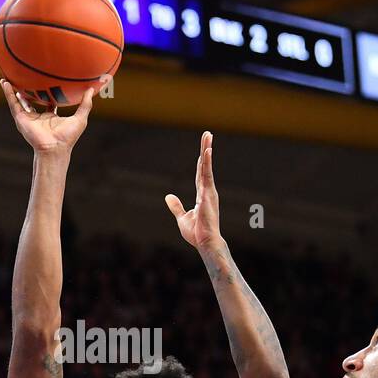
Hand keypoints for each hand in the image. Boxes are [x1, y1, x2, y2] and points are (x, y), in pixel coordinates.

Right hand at [1, 79, 99, 154]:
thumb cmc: (67, 137)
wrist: (54, 147)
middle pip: (32, 101)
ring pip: (19, 101)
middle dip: (28, 91)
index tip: (48, 83)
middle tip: (26, 78)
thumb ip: (85, 104)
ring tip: (8, 78)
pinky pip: (13, 103)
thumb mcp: (80, 118)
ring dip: (13, 90)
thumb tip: (91, 90)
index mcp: (50, 117)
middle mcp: (38, 117)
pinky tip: (4, 82)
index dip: (48, 95)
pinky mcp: (20, 118)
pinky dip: (8, 93)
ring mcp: (28, 118)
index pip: (48, 104)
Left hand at [165, 131, 220, 248]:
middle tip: (208, 134)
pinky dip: (206, 163)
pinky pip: (206, 176)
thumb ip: (176, 206)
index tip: (204, 149)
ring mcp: (209, 192)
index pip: (200, 174)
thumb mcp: (182, 217)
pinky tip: (206, 152)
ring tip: (208, 136)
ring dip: (207, 151)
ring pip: (206, 167)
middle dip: (206, 149)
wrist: (205, 243)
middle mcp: (208, 191)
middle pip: (205, 166)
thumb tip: (168, 196)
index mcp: (202, 195)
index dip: (202, 161)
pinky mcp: (207, 195)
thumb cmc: (197, 233)